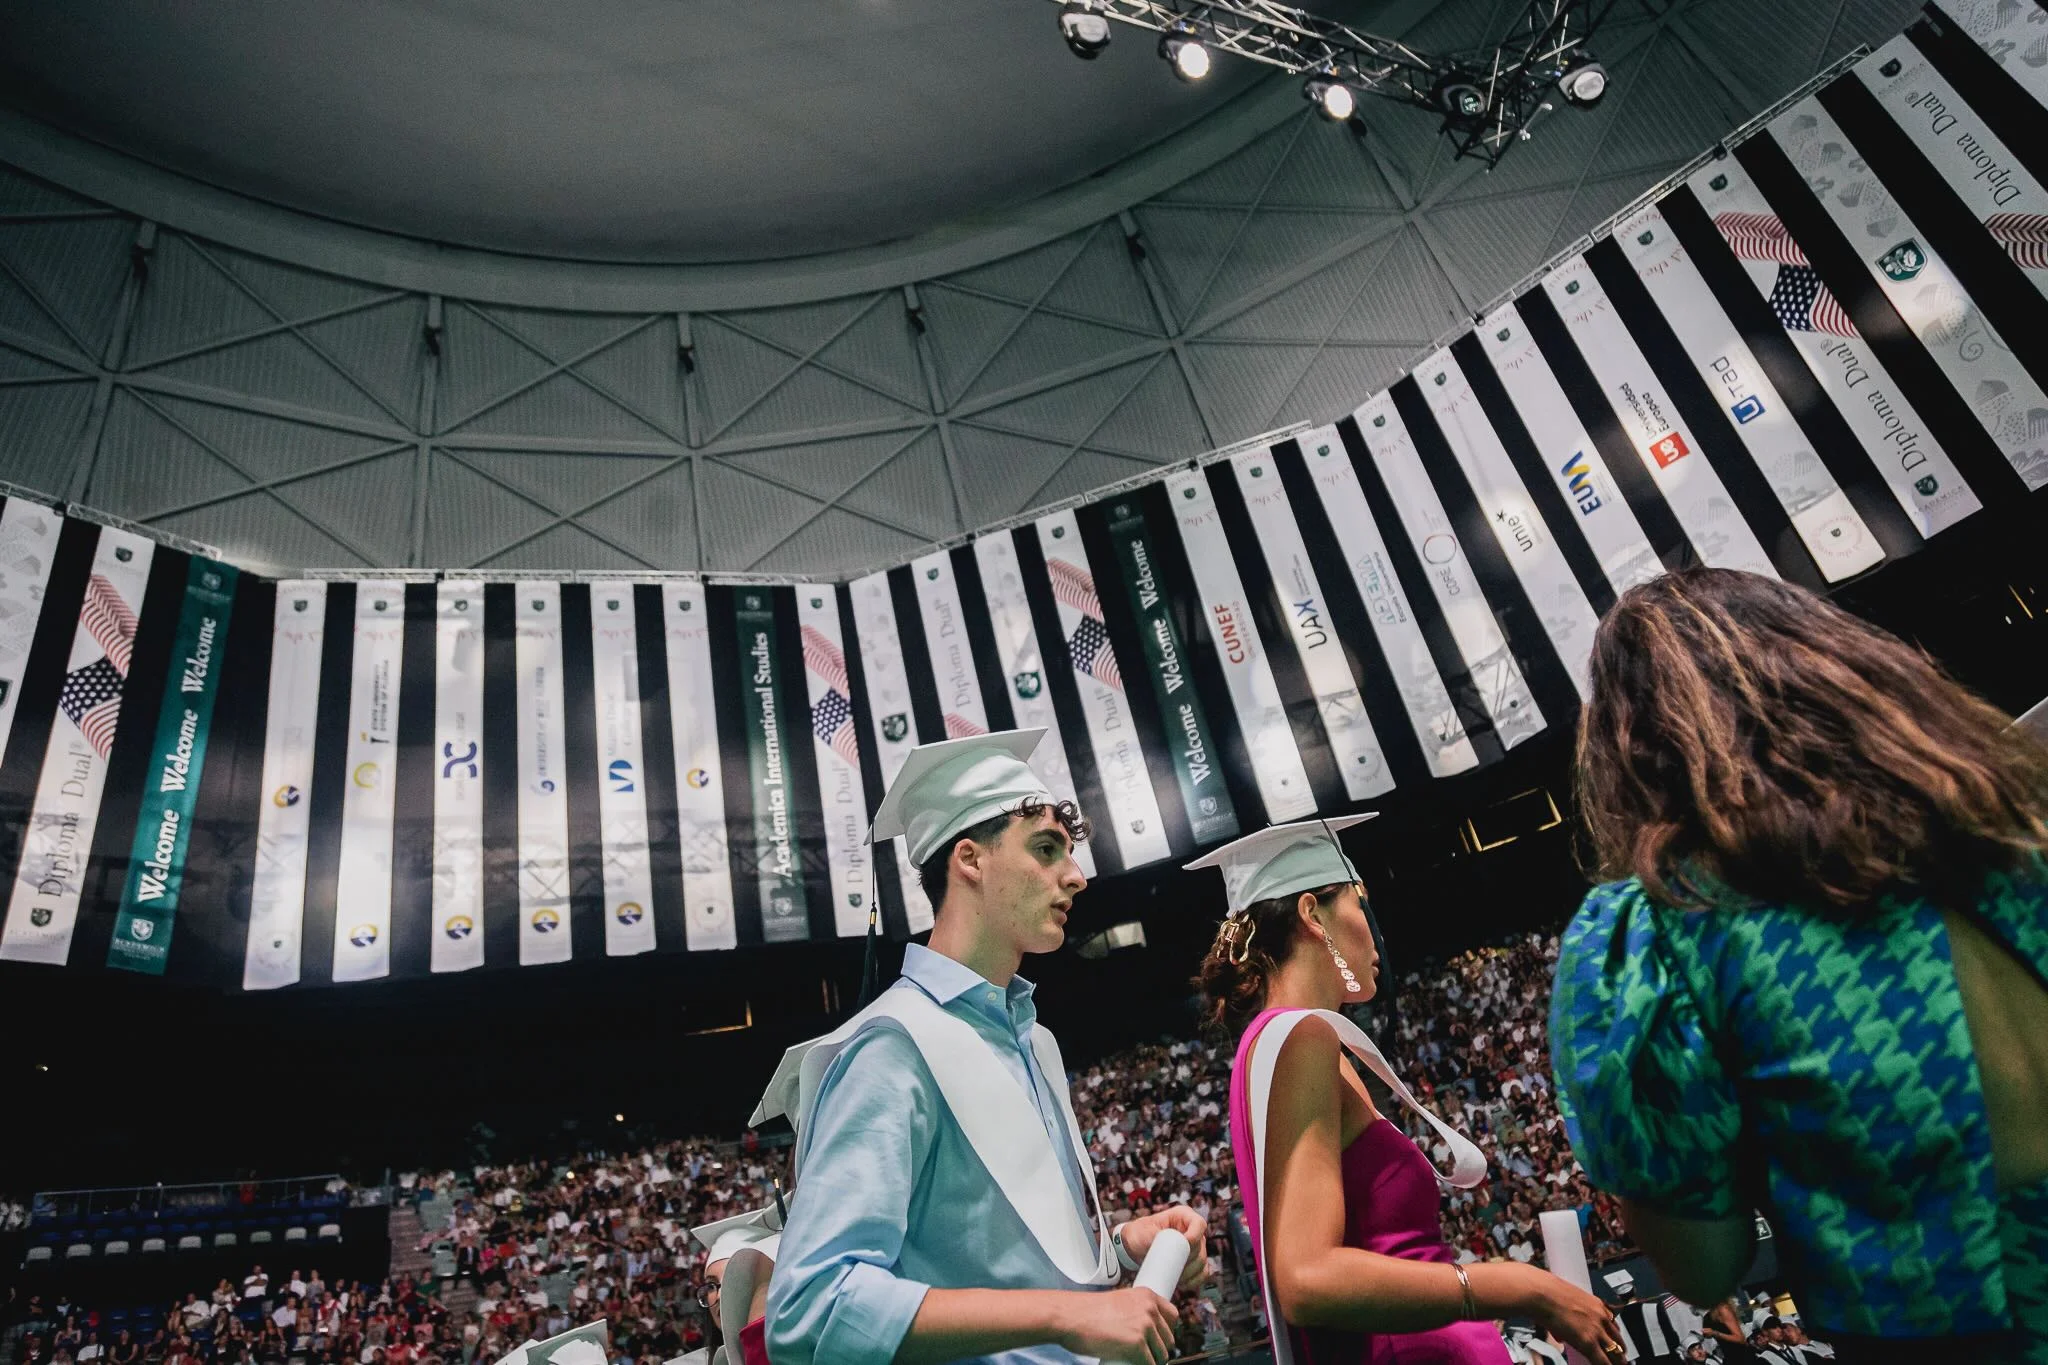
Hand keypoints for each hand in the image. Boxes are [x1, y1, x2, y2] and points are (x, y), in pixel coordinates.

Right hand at [1055, 1287, 1177, 1364]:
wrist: (1070, 1317)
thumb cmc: (1086, 1312)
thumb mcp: (1118, 1302)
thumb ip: (1135, 1310)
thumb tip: (1147, 1330)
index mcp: (1146, 1296)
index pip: (1172, 1316)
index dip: (1166, 1331)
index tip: (1158, 1339)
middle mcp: (1149, 1309)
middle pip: (1169, 1338)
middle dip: (1159, 1348)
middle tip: (1145, 1353)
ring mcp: (1145, 1327)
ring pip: (1162, 1354)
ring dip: (1152, 1360)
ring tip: (1138, 1360)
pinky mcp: (1137, 1345)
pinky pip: (1151, 1364)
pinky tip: (1134, 1364)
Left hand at [1117, 1206, 1209, 1289]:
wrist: (1135, 1247)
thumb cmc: (1139, 1234)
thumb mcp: (1145, 1232)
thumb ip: (1156, 1237)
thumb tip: (1167, 1248)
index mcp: (1183, 1216)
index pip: (1199, 1223)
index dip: (1194, 1236)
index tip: (1183, 1247)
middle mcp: (1192, 1230)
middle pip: (1201, 1246)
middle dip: (1189, 1259)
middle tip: (1174, 1268)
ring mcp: (1195, 1247)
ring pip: (1202, 1261)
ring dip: (1191, 1272)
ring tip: (1175, 1278)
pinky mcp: (1194, 1262)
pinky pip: (1202, 1273)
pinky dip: (1195, 1280)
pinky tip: (1183, 1284)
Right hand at [1507, 1268, 1626, 1363]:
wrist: (1542, 1293)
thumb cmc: (1547, 1293)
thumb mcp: (1565, 1302)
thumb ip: (1568, 1318)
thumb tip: (1562, 1335)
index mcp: (1597, 1305)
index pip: (1613, 1324)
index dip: (1615, 1337)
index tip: (1615, 1342)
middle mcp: (1601, 1317)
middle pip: (1618, 1339)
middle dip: (1620, 1350)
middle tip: (1620, 1358)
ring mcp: (1596, 1330)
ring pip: (1614, 1351)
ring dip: (1617, 1361)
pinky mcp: (1588, 1342)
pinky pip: (1602, 1361)